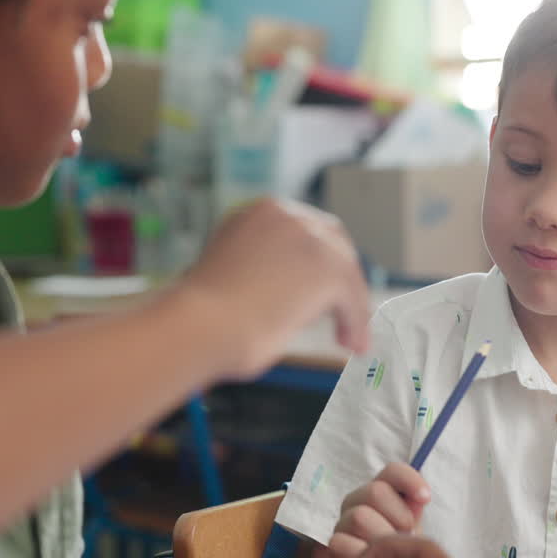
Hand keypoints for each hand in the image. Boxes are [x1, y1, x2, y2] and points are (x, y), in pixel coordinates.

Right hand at [179, 199, 369, 379]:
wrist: (200, 327)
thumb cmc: (202, 319)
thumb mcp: (232, 278)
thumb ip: (260, 274)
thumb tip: (284, 297)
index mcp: (255, 214)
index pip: (304, 230)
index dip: (316, 260)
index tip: (322, 289)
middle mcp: (283, 215)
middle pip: (333, 241)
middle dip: (340, 277)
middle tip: (344, 313)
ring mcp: (307, 237)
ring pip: (346, 270)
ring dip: (351, 305)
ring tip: (348, 338)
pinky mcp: (327, 266)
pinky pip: (353, 297)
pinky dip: (356, 322)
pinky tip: (351, 344)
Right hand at [329, 462, 430, 557]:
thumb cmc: (402, 553)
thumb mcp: (414, 528)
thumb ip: (416, 508)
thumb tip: (422, 496)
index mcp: (381, 493)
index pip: (392, 472)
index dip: (409, 480)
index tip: (426, 498)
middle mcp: (358, 502)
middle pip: (375, 491)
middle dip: (398, 516)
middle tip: (407, 536)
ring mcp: (344, 522)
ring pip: (359, 516)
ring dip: (381, 537)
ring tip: (393, 554)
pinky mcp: (334, 545)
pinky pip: (343, 542)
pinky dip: (362, 554)